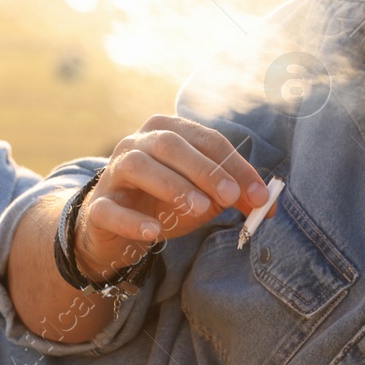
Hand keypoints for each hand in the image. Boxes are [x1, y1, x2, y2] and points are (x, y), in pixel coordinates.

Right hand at [74, 115, 269, 281]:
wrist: (115, 231)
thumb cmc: (163, 204)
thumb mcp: (203, 197)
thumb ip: (232, 195)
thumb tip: (266, 204)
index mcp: (167, 132)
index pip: (206, 140)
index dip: (235, 166)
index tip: (258, 195)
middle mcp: (137, 144)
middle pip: (171, 145)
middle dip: (205, 170)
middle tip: (230, 197)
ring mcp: (113, 173)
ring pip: (138, 166)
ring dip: (173, 185)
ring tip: (201, 210)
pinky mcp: (97, 206)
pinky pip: (110, 209)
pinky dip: (132, 220)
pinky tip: (154, 232)